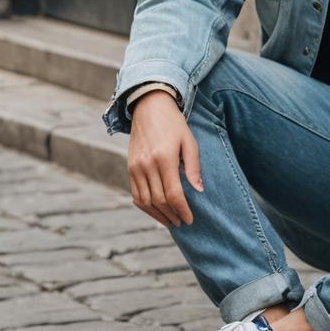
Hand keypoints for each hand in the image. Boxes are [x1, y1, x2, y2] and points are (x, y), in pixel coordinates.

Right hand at [127, 90, 202, 227]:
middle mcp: (147, 165)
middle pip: (159, 200)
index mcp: (164, 158)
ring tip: (171, 221)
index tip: (190, 219)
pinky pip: (135, 194)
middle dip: (172, 215)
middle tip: (183, 223)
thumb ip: (194, 166)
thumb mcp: (189, 141)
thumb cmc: (174, 123)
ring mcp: (135, 167)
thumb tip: (199, 190)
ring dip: (158, 215)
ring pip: (145, 201)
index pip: (173, 193)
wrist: (149, 107)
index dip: (182, 209)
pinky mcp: (129, 168)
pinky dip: (145, 207)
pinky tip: (156, 211)